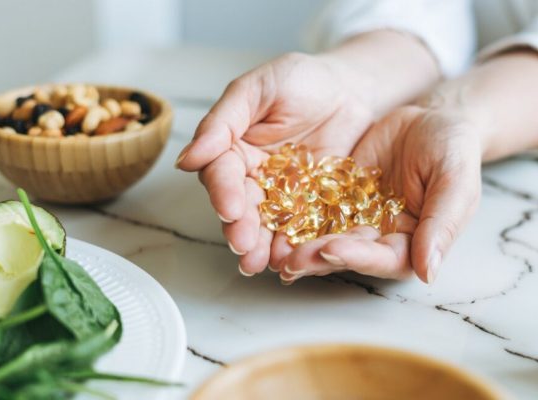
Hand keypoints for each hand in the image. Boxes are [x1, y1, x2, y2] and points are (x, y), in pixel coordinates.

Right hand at [176, 52, 375, 274]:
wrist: (350, 88)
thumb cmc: (301, 80)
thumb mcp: (258, 88)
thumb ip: (224, 121)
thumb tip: (187, 159)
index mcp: (233, 148)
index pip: (222, 174)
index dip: (224, 192)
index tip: (229, 208)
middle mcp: (254, 176)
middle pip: (242, 207)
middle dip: (240, 228)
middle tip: (243, 246)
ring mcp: (284, 193)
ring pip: (269, 223)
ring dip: (263, 246)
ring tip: (262, 264)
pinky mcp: (312, 204)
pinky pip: (303, 226)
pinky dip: (297, 244)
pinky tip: (294, 259)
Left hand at [278, 105, 482, 282]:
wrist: (432, 117)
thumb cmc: (453, 149)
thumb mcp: (455, 180)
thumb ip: (443, 224)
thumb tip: (429, 272)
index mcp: (413, 243)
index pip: (384, 259)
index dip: (358, 257)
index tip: (332, 249)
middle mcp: (380, 237)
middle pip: (348, 254)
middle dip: (319, 257)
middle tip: (290, 259)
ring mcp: (356, 218)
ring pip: (324, 236)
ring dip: (300, 245)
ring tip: (273, 250)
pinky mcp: (336, 197)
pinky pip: (313, 208)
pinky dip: (293, 215)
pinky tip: (271, 217)